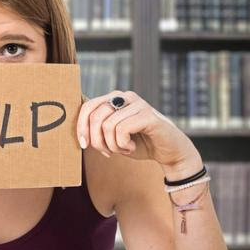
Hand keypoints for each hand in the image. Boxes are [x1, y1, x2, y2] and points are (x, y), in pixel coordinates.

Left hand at [76, 90, 201, 177]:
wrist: (169, 151)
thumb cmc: (139, 144)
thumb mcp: (113, 137)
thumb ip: (98, 131)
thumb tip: (80, 133)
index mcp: (114, 99)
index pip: (87, 106)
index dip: (81, 127)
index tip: (83, 145)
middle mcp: (124, 97)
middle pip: (95, 116)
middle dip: (96, 140)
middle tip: (107, 152)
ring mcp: (137, 104)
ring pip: (107, 125)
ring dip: (112, 145)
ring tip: (123, 149)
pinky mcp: (148, 115)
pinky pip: (122, 130)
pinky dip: (122, 145)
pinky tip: (131, 147)